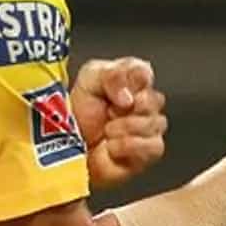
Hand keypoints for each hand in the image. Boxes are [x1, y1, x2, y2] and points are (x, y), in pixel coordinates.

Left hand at [72, 57, 167, 188]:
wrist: (69, 143)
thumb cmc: (79, 110)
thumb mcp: (89, 79)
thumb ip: (112, 77)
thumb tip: (128, 96)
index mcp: (132, 80)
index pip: (145, 73)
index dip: (130, 83)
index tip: (114, 92)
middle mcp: (145, 103)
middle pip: (154, 100)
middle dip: (126, 108)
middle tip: (108, 112)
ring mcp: (149, 128)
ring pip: (156, 123)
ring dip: (125, 127)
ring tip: (108, 130)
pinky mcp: (147, 152)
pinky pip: (153, 146)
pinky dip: (129, 145)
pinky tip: (113, 145)